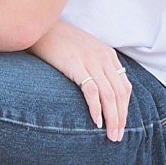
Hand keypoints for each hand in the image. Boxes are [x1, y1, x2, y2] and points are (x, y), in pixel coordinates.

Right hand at [28, 21, 130, 141]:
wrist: (40, 27)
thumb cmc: (60, 42)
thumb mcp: (85, 51)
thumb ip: (97, 66)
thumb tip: (103, 93)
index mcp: (108, 55)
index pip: (125, 87)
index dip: (125, 109)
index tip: (121, 125)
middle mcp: (103, 57)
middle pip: (120, 94)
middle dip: (121, 118)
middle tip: (117, 136)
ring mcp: (89, 60)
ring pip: (109, 95)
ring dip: (112, 118)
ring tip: (110, 135)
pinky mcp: (75, 64)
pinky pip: (91, 90)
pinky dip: (96, 108)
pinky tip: (96, 121)